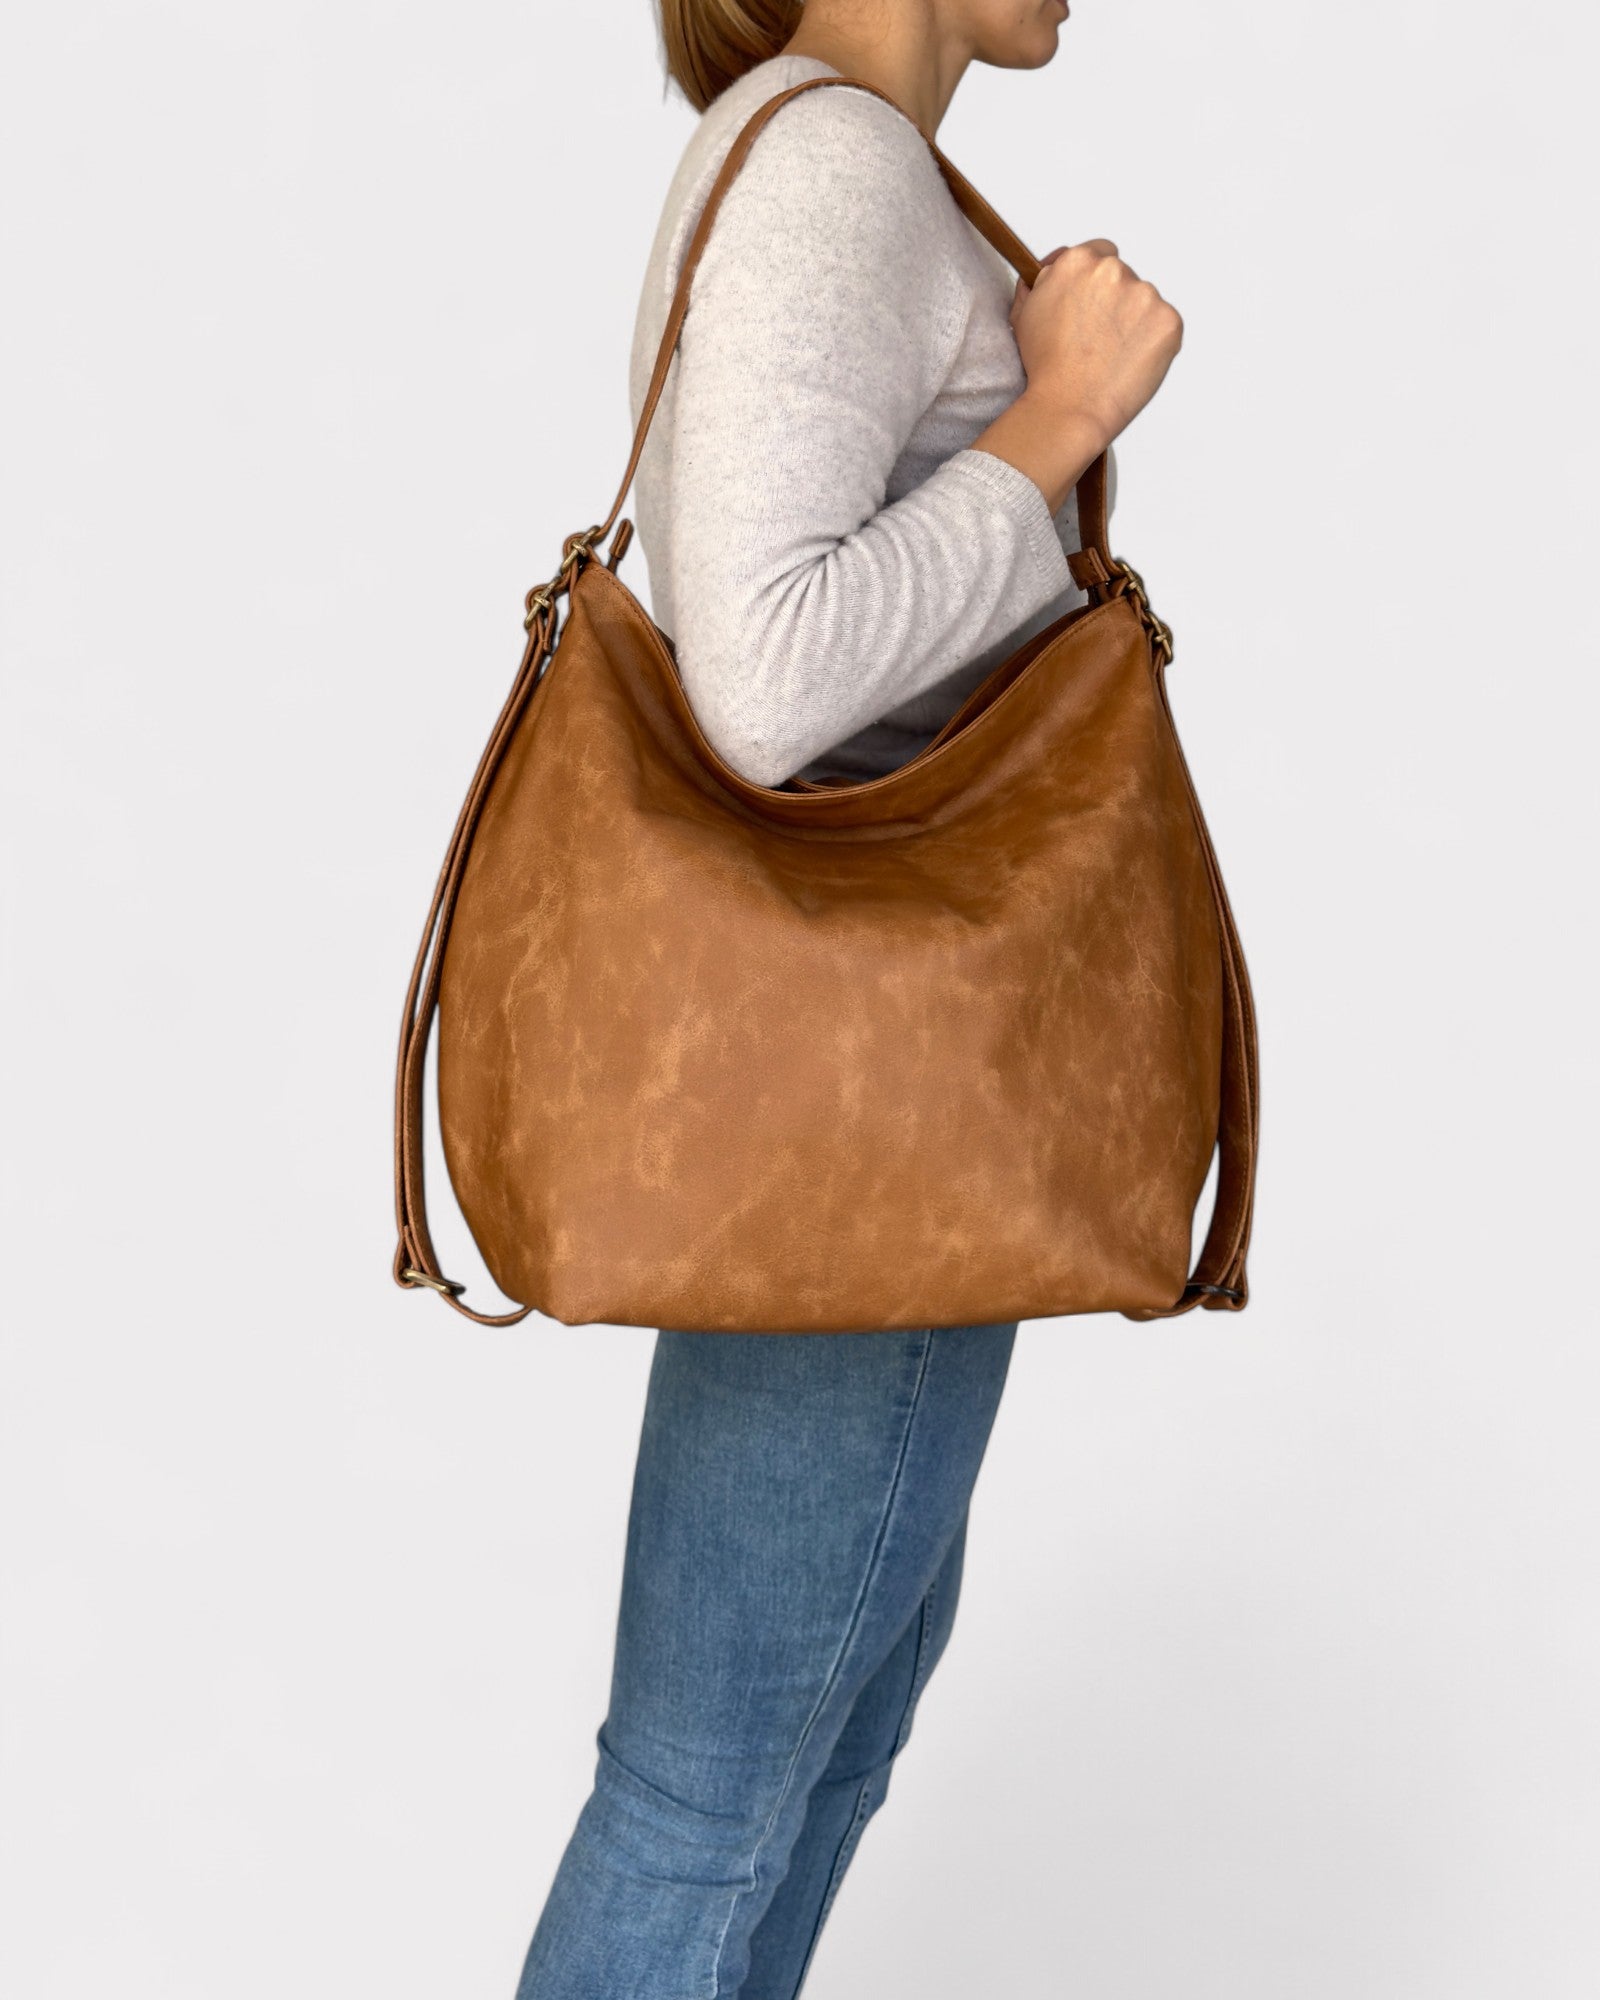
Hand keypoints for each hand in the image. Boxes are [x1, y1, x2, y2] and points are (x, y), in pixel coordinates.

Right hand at [1010, 238, 1182, 447]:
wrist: (1069, 407)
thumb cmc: (1045, 368)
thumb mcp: (1025, 314)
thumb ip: (1041, 283)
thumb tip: (1048, 271)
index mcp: (1078, 261)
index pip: (1100, 253)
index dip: (1095, 280)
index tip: (1091, 301)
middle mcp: (1113, 270)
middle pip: (1123, 277)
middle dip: (1114, 303)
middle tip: (1098, 339)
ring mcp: (1145, 294)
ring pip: (1145, 303)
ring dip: (1134, 322)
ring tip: (1112, 357)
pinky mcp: (1169, 321)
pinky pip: (1164, 327)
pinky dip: (1153, 343)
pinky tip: (1130, 363)